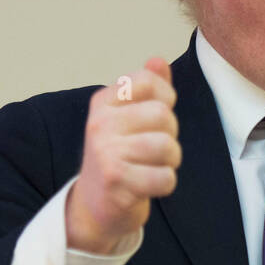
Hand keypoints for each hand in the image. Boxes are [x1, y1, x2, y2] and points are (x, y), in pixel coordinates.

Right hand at [65, 57, 180, 253]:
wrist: (94, 205)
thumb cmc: (118, 156)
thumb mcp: (128, 117)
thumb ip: (146, 88)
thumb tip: (157, 59)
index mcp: (103, 102)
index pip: (149, 80)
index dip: (165, 97)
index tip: (156, 116)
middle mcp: (100, 124)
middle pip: (164, 115)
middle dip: (170, 134)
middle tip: (154, 148)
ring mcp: (106, 153)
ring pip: (168, 146)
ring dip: (170, 161)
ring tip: (152, 166)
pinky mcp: (117, 183)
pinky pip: (166, 178)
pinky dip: (165, 184)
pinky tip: (149, 185)